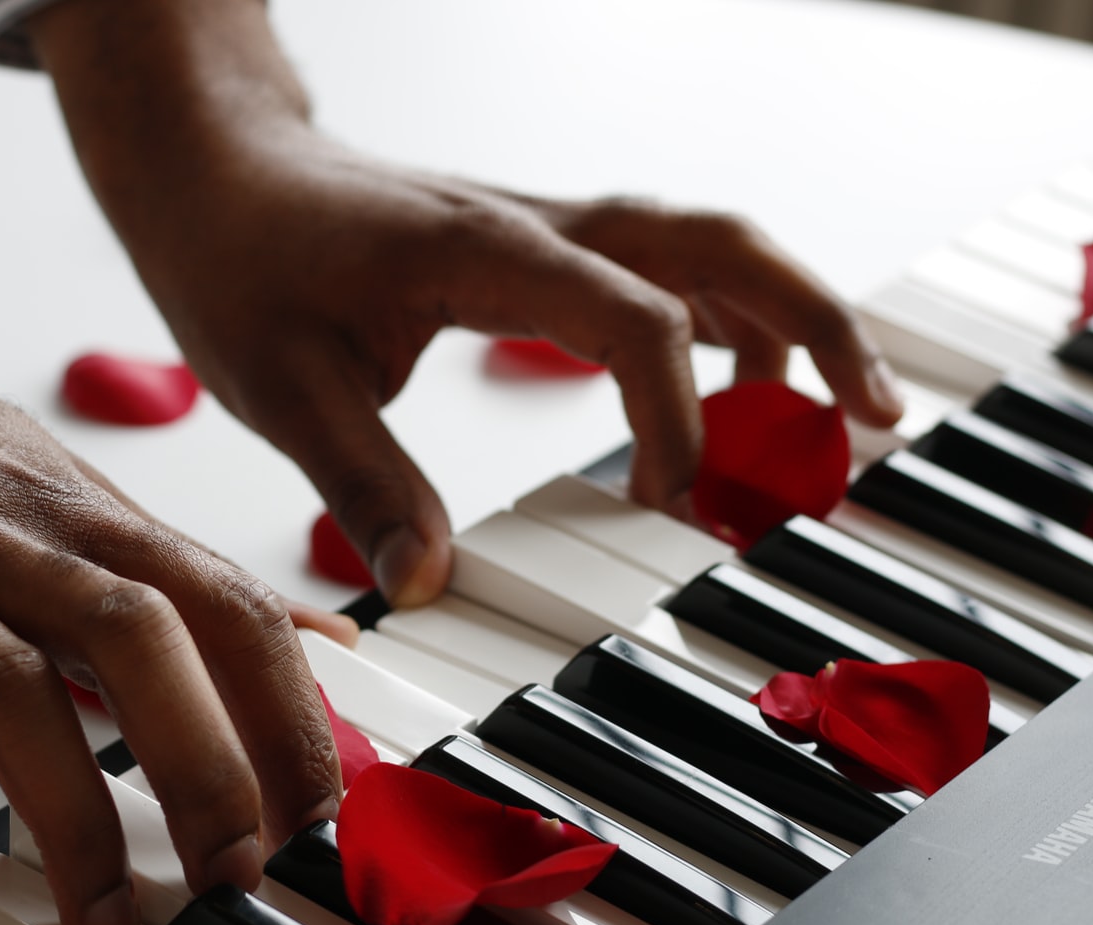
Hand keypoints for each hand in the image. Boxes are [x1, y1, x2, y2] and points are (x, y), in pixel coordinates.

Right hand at [0, 97, 340, 924]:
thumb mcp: (64, 484)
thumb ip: (179, 574)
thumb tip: (309, 639)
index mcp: (80, 519)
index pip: (229, 609)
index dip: (292, 716)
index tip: (323, 816)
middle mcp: (4, 548)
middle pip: (147, 645)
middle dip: (212, 770)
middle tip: (240, 880)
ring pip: (7, 697)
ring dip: (70, 822)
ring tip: (103, 919)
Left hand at [33, 0, 904, 606]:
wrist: (217, 170)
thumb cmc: (240, 257)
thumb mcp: (282, 385)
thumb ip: (364, 484)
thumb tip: (428, 586)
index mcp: (482, 251)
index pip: (630, 319)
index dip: (675, 416)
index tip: (670, 506)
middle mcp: (536, 226)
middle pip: (716, 245)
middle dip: (812, 324)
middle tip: (875, 416)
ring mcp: (544, 229)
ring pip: (705, 247)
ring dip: (786, 316)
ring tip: (836, 414)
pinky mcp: (536, 248)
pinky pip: (661, 266)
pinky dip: (723, 317)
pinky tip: (741, 375)